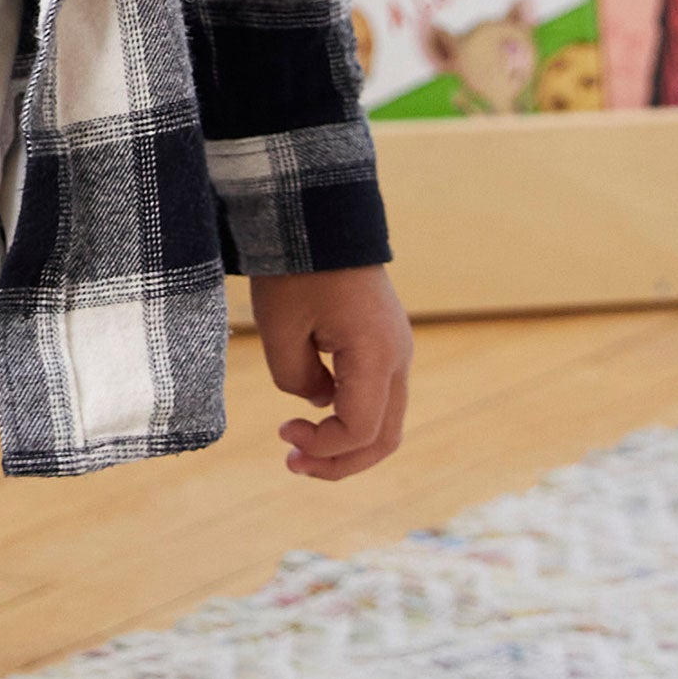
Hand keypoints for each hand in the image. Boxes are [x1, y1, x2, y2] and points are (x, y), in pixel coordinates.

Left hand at [252, 265, 411, 479]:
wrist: (319, 214)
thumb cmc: (296, 267)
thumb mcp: (279, 327)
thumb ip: (294, 377)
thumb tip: (318, 401)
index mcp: (376, 356)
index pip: (361, 429)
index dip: (323, 447)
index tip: (281, 432)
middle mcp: (398, 358)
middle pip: (385, 437)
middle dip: (340, 461)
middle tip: (291, 464)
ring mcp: (396, 350)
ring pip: (386, 420)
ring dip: (346, 443)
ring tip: (298, 448)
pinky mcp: (384, 342)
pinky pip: (377, 395)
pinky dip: (351, 416)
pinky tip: (313, 414)